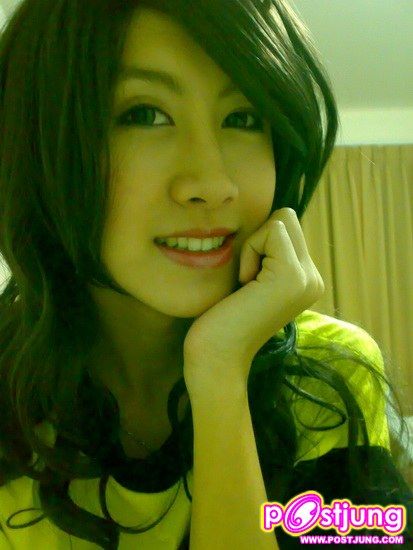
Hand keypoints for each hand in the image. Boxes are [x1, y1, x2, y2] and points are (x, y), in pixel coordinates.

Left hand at [182, 208, 324, 394]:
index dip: (258, 243)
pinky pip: (272, 231)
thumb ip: (267, 254)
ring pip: (280, 220)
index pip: (287, 227)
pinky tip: (245, 285)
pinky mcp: (293, 276)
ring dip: (253, 247)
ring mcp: (308, 278)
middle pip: (287, 218)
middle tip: (247, 279)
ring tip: (247, 284)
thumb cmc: (223, 318)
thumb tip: (267, 220)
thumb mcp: (252, 279)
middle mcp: (314, 278)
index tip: (247, 280)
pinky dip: (250, 252)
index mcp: (306, 280)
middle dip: (258, 240)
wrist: (217, 356)